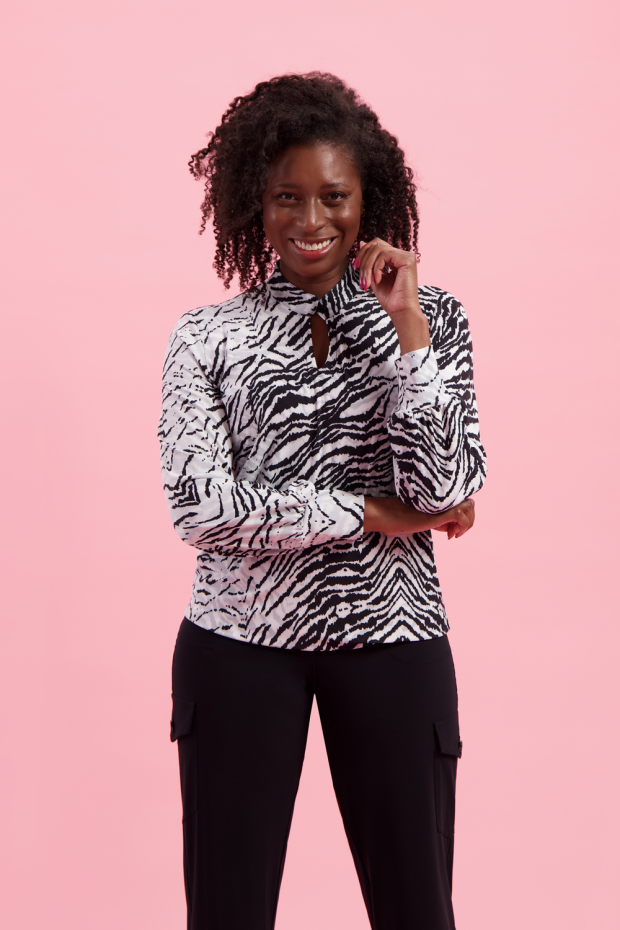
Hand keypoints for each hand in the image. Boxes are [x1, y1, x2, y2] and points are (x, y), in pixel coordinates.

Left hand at [354, 238, 429, 353]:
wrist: (401, 311)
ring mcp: (406, 256)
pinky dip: (376, 268)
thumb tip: (361, 242)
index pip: (376, 245)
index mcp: (395, 258)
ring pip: (378, 249)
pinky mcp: (408, 259)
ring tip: (367, 282)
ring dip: (367, 267)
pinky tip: (377, 280)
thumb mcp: (373, 277)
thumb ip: (369, 262)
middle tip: (360, 277)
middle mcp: (402, 255)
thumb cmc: (390, 299)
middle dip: (363, 259)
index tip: (355, 268)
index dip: (363, 253)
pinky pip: (384, 255)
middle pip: (376, 244)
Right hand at [364, 496, 474, 538]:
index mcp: (439, 497)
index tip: (451, 530)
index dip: (463, 516)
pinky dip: (461, 528)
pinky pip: (461, 517)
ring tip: (450, 534)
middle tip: (452, 533)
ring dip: (465, 525)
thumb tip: (452, 527)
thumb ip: (438, 518)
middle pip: (470, 503)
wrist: (386, 515)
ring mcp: (441, 504)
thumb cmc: (400, 518)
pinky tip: (449, 535)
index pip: (463, 502)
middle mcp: (443, 497)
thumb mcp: (424, 517)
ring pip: (469, 508)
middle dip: (466, 521)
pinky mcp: (439, 513)